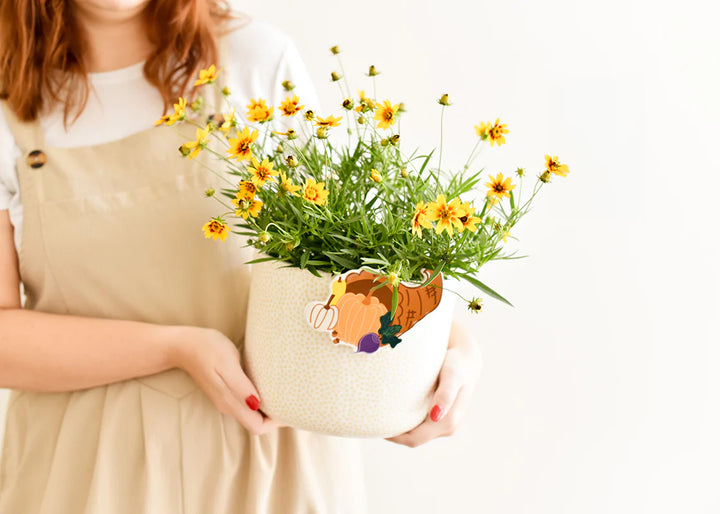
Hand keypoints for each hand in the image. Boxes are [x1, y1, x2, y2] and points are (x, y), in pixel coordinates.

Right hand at [173, 326, 285, 435]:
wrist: (183, 345)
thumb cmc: (207, 349)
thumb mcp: (227, 363)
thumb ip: (241, 387)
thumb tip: (257, 405)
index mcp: (230, 402)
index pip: (257, 426)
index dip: (275, 422)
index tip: (289, 407)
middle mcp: (228, 406)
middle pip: (256, 423)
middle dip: (275, 417)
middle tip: (292, 400)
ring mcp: (225, 400)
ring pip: (252, 414)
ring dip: (268, 408)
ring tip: (284, 393)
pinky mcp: (225, 391)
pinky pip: (246, 404)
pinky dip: (260, 400)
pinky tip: (267, 386)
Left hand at [385, 321, 481, 446]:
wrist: (467, 359)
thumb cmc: (457, 365)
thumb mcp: (452, 376)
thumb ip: (446, 394)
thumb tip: (435, 416)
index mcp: (448, 422)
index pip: (415, 439)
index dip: (396, 437)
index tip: (378, 426)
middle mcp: (447, 427)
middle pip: (415, 439)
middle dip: (396, 434)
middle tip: (375, 421)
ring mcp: (444, 423)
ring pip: (417, 433)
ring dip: (402, 427)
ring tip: (383, 415)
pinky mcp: (440, 416)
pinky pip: (420, 425)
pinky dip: (408, 420)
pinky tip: (397, 409)